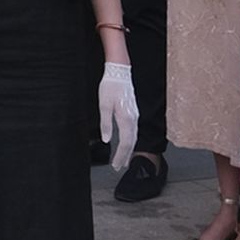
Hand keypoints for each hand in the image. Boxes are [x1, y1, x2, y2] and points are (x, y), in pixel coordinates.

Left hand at [97, 62, 138, 177]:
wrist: (119, 72)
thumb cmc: (110, 86)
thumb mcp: (104, 105)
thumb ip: (105, 123)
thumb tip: (107, 140)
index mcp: (126, 118)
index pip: (126, 143)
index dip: (121, 156)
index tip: (116, 165)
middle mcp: (134, 119)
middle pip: (131, 142)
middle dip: (125, 156)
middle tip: (118, 167)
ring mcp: (135, 115)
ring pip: (133, 137)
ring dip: (128, 149)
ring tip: (123, 159)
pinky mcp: (133, 112)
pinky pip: (133, 131)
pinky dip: (130, 140)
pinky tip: (126, 143)